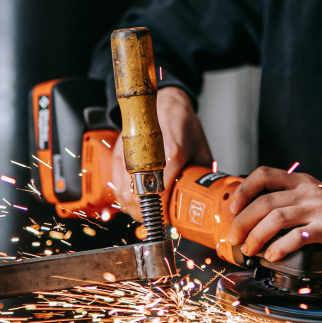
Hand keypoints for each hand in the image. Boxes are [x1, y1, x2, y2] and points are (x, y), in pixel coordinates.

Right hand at [111, 87, 212, 220]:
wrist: (164, 100)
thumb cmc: (183, 123)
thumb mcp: (201, 149)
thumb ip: (203, 174)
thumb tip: (207, 199)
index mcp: (173, 152)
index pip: (162, 191)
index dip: (163, 211)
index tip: (168, 219)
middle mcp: (148, 152)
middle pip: (137, 195)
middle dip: (144, 213)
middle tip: (154, 221)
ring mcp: (130, 151)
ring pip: (121, 190)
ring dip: (130, 207)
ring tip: (143, 213)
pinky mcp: (119, 150)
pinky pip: (114, 180)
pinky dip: (121, 194)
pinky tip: (131, 200)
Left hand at [227, 167, 321, 262]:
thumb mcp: (314, 198)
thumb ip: (290, 199)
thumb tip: (253, 215)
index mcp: (303, 181)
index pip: (264, 174)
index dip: (243, 190)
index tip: (233, 209)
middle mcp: (309, 191)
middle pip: (264, 202)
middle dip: (242, 222)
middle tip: (234, 238)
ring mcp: (320, 208)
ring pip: (276, 218)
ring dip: (256, 237)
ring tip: (249, 250)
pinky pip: (297, 237)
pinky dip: (279, 248)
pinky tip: (272, 256)